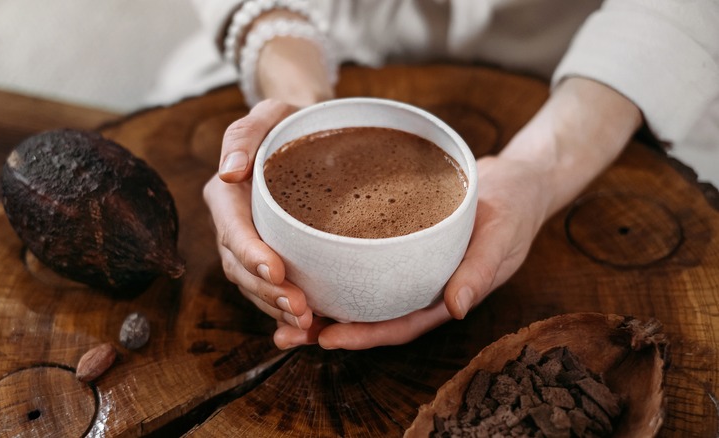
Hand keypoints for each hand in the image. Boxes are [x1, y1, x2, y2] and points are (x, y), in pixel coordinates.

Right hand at [203, 100, 313, 331]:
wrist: (308, 135)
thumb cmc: (288, 122)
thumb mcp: (268, 114)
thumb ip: (244, 135)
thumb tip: (230, 171)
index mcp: (226, 195)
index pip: (232, 229)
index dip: (250, 254)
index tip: (276, 270)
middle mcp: (232, 225)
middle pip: (241, 268)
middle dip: (267, 293)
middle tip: (301, 309)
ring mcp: (250, 245)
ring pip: (254, 286)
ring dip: (277, 309)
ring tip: (307, 324)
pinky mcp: (271, 257)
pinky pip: (271, 290)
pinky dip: (285, 312)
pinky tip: (310, 328)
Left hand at [274, 77, 641, 349]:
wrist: (514, 181)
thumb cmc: (512, 209)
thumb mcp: (502, 235)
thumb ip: (481, 270)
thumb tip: (457, 307)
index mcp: (445, 295)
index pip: (400, 324)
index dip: (365, 336)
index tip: (327, 338)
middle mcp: (420, 286)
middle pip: (371, 315)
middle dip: (330, 327)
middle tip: (285, 332)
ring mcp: (408, 266)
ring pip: (362, 291)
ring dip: (325, 300)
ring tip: (280, 303)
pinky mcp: (399, 243)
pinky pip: (364, 260)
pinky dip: (335, 265)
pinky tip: (304, 260)